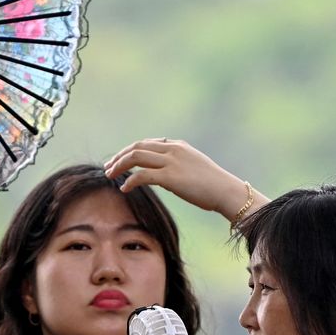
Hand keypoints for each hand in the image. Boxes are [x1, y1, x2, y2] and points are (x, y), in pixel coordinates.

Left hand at [105, 138, 266, 221]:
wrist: (226, 191)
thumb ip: (178, 167)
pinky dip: (130, 180)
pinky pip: (142, 175)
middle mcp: (172, 149)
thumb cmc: (214, 185)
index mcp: (178, 146)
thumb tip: (163, 176)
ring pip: (136, 157)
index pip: (147, 143)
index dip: (130, 151)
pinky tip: (124, 188)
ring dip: (119, 165)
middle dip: (120, 156)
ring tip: (110, 175)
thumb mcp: (195, 169)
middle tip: (108, 167)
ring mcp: (171, 161)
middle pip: (137, 147)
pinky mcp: (170, 176)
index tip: (120, 161)